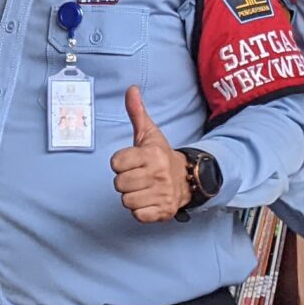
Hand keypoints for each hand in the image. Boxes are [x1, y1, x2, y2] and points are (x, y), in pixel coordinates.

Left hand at [111, 87, 191, 223]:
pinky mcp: (163, 211)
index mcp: (151, 154)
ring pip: (126, 201)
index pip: (115, 163)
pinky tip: (148, 201)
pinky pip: (137, 215)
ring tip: (143, 188)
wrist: (187, 179)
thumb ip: (137, 112)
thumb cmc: (160, 156)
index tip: (132, 162)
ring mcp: (161, 194)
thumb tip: (131, 89)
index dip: (120, 163)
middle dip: (125, 181)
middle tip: (138, 176)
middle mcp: (158, 174)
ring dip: (132, 196)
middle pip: (118, 183)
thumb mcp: (149, 134)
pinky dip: (140, 211)